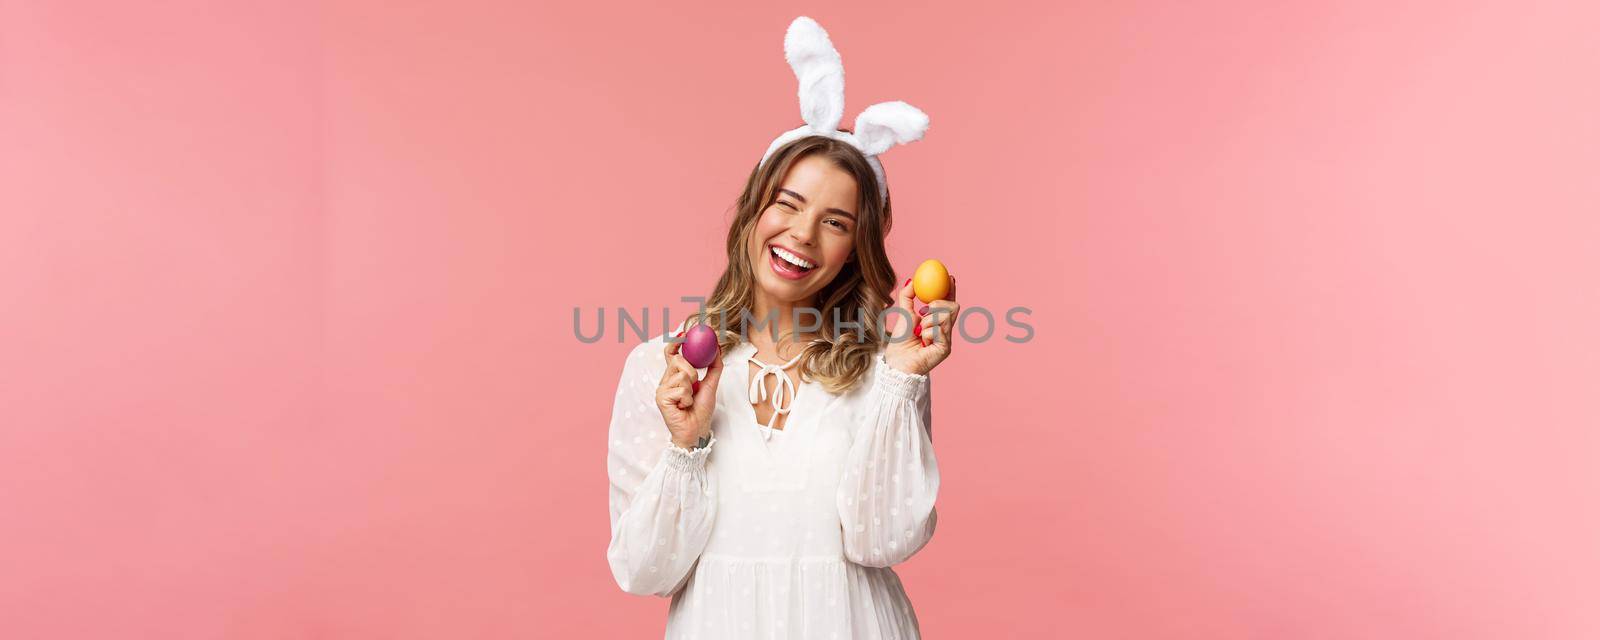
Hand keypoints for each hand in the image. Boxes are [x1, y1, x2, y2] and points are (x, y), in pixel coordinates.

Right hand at [655, 332, 723, 448]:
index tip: (683, 334)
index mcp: (675, 375)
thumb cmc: (700, 411)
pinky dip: (687, 399)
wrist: (696, 431)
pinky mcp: (661, 398)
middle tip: (695, 385)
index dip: (676, 343)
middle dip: (692, 372)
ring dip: (691, 388)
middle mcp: (666, 380)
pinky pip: (680, 389)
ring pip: (681, 375)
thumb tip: (718, 348)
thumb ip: (714, 367)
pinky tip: (684, 407)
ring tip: (689, 400)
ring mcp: (662, 389)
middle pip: (678, 360)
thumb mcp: (711, 385)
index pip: (671, 354)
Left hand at [883, 274, 958, 375]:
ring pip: (946, 317)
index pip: (948, 301)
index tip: (949, 277)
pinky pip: (939, 331)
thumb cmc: (900, 340)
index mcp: (938, 320)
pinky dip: (927, 333)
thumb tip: (912, 280)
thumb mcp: (903, 313)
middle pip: (954, 306)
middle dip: (937, 304)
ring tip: (919, 332)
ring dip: (928, 321)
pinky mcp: (945, 349)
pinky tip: (922, 342)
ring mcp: (947, 339)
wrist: (896, 360)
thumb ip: (907, 296)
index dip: (951, 289)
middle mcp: (946, 329)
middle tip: (923, 310)